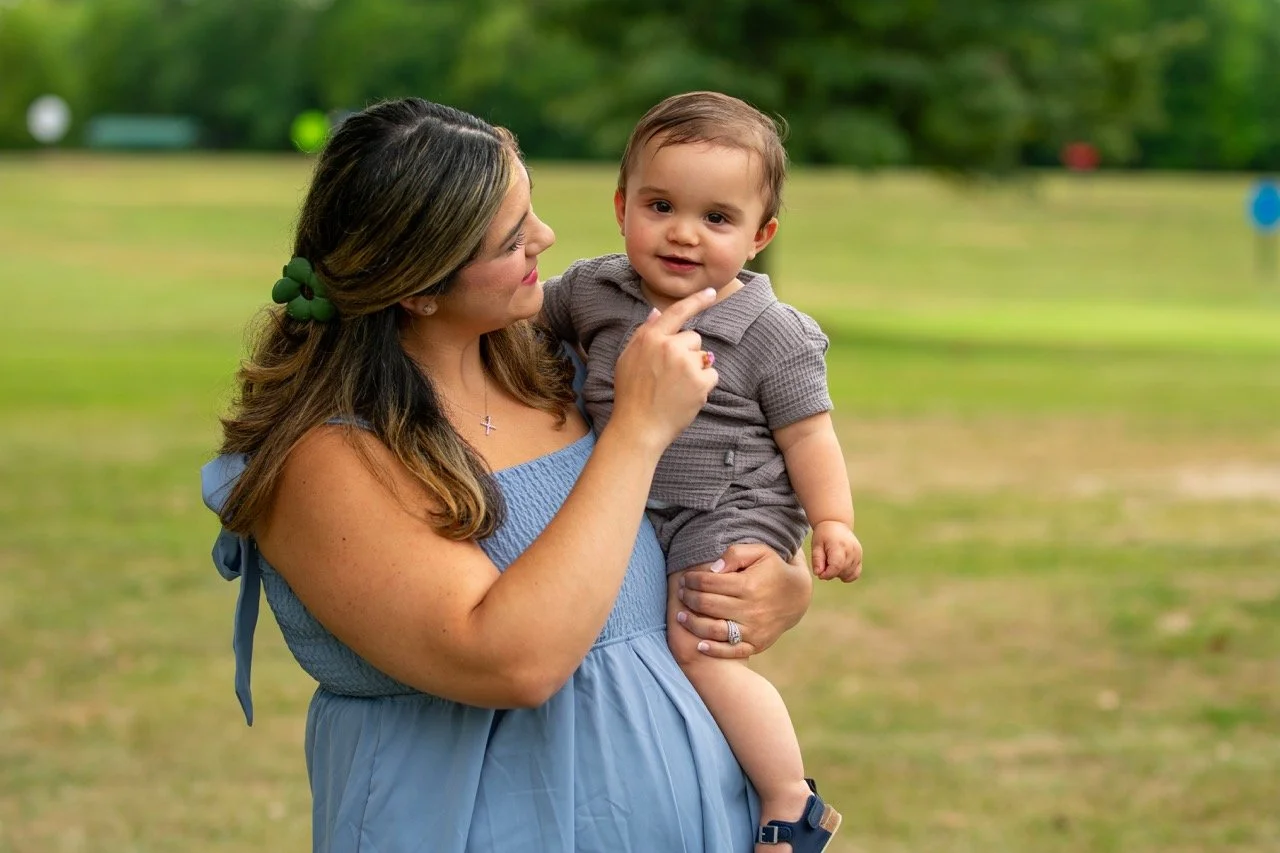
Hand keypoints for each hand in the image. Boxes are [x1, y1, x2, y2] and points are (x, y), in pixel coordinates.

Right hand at [609, 289, 718, 454]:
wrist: (638, 427)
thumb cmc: (630, 395)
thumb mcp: (627, 359)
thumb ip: (644, 333)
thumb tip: (657, 312)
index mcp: (650, 338)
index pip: (677, 312)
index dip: (696, 301)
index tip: (710, 292)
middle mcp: (669, 346)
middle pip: (693, 338)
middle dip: (687, 353)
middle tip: (669, 376)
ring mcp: (686, 364)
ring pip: (704, 357)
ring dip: (696, 370)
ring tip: (676, 388)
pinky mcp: (700, 382)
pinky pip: (712, 375)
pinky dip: (704, 386)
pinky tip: (686, 396)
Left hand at [673, 543, 812, 658]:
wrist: (799, 597)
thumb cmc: (774, 570)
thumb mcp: (761, 552)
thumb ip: (735, 554)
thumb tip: (712, 569)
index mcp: (749, 585)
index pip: (709, 583)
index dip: (692, 580)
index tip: (685, 578)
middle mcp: (750, 609)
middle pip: (707, 605)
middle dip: (688, 598)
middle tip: (681, 593)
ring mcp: (753, 629)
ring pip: (714, 630)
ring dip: (693, 623)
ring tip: (680, 616)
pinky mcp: (756, 644)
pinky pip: (731, 651)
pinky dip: (713, 649)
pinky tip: (699, 644)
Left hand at [812, 520, 862, 581]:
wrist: (836, 523)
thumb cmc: (824, 535)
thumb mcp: (816, 545)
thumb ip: (817, 560)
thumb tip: (818, 574)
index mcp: (839, 546)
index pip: (836, 567)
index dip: (827, 574)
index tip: (819, 574)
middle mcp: (852, 550)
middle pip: (842, 571)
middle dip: (831, 573)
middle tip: (824, 564)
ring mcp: (858, 554)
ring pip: (848, 574)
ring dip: (838, 574)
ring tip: (831, 563)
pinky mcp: (860, 557)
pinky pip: (855, 573)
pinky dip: (847, 575)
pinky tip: (839, 569)